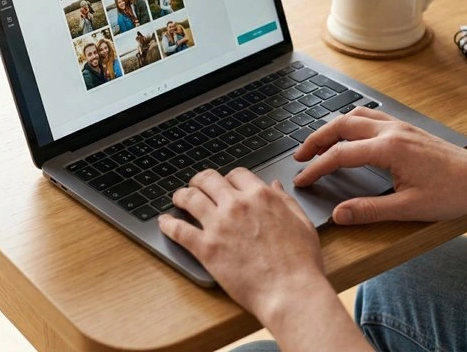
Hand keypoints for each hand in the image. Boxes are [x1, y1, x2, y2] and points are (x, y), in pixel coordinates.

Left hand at [158, 169, 327, 324]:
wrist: (291, 291)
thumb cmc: (301, 263)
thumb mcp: (302, 223)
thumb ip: (286, 201)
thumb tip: (274, 186)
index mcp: (261, 196)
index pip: (236, 174)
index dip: (228, 178)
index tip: (224, 185)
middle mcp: (237, 205)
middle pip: (208, 180)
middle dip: (200, 181)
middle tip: (195, 186)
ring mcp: (219, 225)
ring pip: (190, 198)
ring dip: (181, 196)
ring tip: (177, 199)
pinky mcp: (206, 248)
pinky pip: (179, 229)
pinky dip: (168, 224)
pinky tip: (164, 222)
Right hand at [293, 107, 466, 224]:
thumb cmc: (452, 194)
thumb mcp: (409, 208)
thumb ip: (369, 210)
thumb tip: (340, 214)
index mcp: (389, 149)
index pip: (340, 155)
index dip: (316, 168)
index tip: (302, 180)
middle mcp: (392, 132)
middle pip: (341, 126)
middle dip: (316, 139)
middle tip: (300, 156)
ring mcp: (401, 127)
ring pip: (356, 116)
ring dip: (333, 128)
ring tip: (318, 144)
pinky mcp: (408, 129)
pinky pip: (371, 117)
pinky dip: (352, 123)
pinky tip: (350, 135)